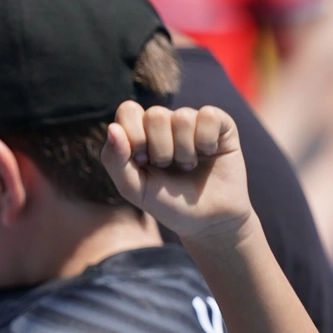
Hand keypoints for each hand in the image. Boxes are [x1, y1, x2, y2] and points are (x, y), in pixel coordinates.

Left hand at [102, 103, 251, 244]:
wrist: (208, 221)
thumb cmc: (168, 204)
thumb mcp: (134, 189)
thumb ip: (115, 161)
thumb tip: (112, 128)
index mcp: (140, 131)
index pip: (128, 110)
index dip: (134, 138)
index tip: (143, 163)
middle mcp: (165, 122)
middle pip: (155, 114)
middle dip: (160, 150)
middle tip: (168, 167)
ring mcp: (192, 120)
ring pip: (182, 117)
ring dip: (184, 152)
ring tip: (188, 166)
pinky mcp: (219, 123)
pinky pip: (209, 116)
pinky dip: (206, 142)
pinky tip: (208, 155)